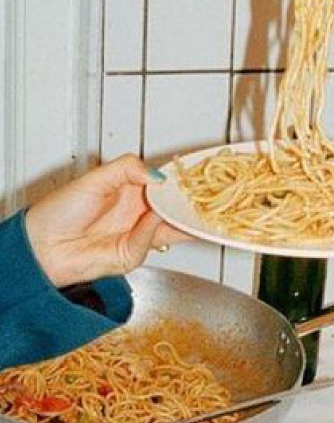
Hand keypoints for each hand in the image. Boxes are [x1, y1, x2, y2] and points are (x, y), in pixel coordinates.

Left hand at [24, 154, 186, 287]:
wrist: (41, 247)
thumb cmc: (58, 211)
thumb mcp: (94, 178)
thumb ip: (128, 168)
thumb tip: (158, 174)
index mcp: (131, 188)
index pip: (165, 182)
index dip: (181, 179)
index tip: (198, 174)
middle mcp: (138, 211)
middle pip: (174, 206)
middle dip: (189, 201)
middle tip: (203, 193)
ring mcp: (138, 233)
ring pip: (172, 226)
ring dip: (184, 220)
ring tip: (194, 210)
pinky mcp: (133, 253)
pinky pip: (151, 240)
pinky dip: (154, 230)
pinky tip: (152, 219)